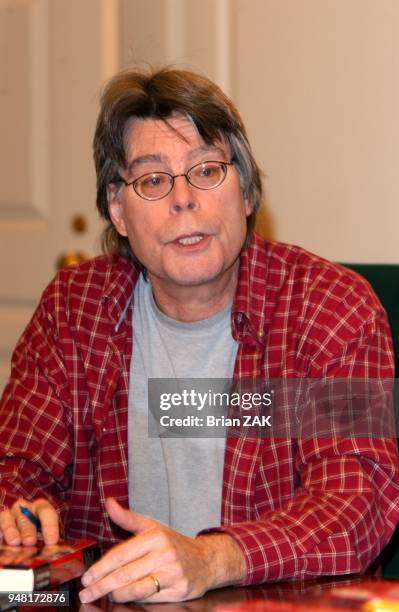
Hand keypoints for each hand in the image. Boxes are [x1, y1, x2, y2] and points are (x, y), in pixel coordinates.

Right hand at [0, 497, 58, 545]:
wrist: (22, 534)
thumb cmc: (38, 534)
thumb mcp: (45, 534)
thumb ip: (48, 540)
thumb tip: (50, 550)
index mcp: (40, 507)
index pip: (46, 512)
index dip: (49, 526)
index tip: (51, 541)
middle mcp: (23, 509)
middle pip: (25, 516)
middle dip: (28, 530)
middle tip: (30, 541)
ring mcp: (8, 515)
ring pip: (8, 519)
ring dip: (11, 531)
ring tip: (15, 542)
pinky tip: (1, 542)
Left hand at [79, 498, 245, 603]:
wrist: (207, 560)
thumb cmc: (174, 543)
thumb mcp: (152, 527)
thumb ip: (127, 518)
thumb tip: (108, 503)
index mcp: (156, 536)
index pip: (120, 555)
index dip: (100, 568)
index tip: (86, 578)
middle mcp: (165, 554)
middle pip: (124, 574)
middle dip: (101, 586)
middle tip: (86, 593)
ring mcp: (173, 573)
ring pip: (136, 589)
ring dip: (116, 595)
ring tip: (104, 596)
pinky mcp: (180, 590)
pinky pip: (150, 599)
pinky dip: (134, 600)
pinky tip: (125, 599)